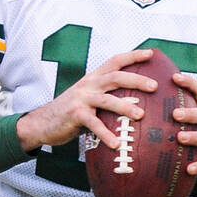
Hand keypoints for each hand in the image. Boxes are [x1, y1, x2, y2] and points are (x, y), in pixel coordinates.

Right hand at [17, 48, 157, 152]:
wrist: (42, 122)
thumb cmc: (71, 112)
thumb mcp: (88, 98)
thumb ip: (107, 97)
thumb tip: (136, 104)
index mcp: (94, 78)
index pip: (115, 61)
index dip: (133, 56)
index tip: (151, 53)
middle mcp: (88, 84)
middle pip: (115, 77)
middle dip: (136, 80)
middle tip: (154, 86)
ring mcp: (81, 98)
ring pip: (107, 99)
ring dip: (125, 107)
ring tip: (141, 115)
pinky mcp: (75, 114)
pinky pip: (94, 124)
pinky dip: (106, 134)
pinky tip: (116, 143)